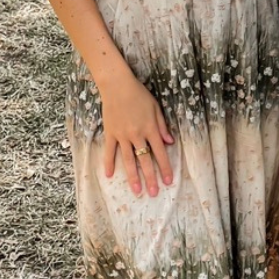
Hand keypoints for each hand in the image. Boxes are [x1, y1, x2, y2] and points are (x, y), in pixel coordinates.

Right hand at [99, 70, 174, 196]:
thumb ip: (162, 126)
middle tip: (154, 193)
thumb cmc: (139, 94)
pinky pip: (109, 151)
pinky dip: (109, 163)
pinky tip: (109, 175)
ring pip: (128, 160)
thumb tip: (170, 142)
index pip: (160, 153)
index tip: (168, 181)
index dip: (165, 168)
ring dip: (133, 176)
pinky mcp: (110, 133)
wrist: (117, 85)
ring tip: (136, 191)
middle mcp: (137, 135)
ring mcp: (122, 136)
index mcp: (150, 129)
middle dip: (150, 178)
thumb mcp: (156, 108)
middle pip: (145, 160)